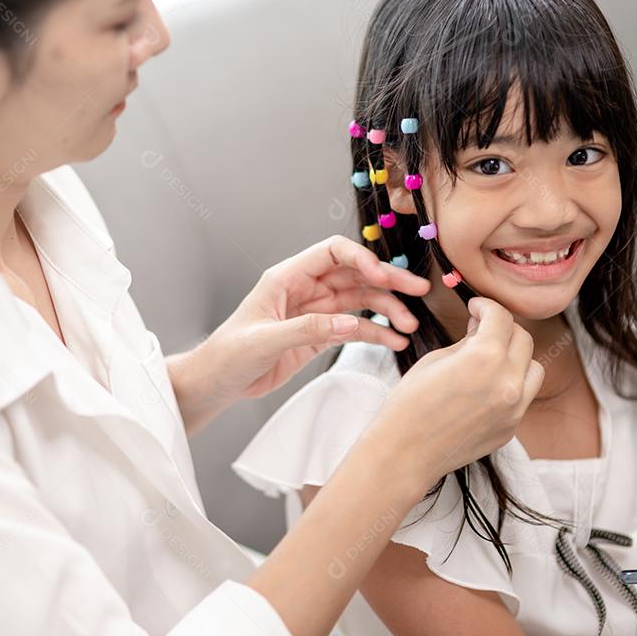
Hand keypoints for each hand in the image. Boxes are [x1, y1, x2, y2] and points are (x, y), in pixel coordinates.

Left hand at [171, 236, 429, 421]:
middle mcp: (306, 289)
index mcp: (287, 277)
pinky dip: (377, 333)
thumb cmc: (229, 354)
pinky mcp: (320, 335)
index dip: (361, 259)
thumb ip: (307, 330)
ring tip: (410, 324)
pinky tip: (396, 341)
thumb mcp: (265, 340)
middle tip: (418, 291)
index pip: (332, 253)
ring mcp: (315, 312)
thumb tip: (348, 323)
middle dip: (387, 282)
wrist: (218, 382)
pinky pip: (355, 328)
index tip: (382, 277)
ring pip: (360, 301)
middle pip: (354, 275)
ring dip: (387, 310)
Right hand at [358, 296, 543, 493]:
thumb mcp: (435, 360)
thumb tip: (482, 329)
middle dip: (503, 328)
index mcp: (484, 358)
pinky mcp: (512, 428)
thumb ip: (467, 342)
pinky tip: (484, 387)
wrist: (405, 452)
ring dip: (515, 357)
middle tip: (481, 328)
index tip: (477, 307)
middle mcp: (507, 382)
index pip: (501, 318)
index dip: (487, 306)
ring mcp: (514, 409)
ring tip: (490, 359)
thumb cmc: (410, 403)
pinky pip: (523, 396)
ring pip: (533, 368)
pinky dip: (510, 384)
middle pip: (523, 339)